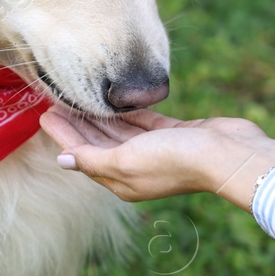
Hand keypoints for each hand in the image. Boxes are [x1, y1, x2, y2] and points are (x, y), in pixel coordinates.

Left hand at [39, 109, 274, 209]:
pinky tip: (113, 98)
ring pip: (117, 131)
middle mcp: (135, 168)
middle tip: (55, 99)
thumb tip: (63, 162)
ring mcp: (154, 151)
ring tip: (78, 95)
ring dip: (97, 115)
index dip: (63, 135)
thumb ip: (93, 159)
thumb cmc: (176, 159)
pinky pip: (141, 122)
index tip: (45, 113)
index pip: (83, 155)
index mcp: (121, 180)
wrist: (228, 154)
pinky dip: (126, 111)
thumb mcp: (127, 161)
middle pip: (97, 143)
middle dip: (76, 123)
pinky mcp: (171, 135)